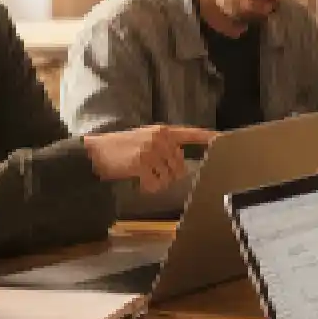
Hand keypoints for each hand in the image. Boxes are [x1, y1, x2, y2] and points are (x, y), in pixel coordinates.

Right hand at [83, 124, 215, 193]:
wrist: (95, 152)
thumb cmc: (119, 149)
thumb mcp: (143, 140)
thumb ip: (163, 148)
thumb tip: (179, 167)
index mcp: (162, 131)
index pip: (189, 134)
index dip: (206, 138)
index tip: (222, 139)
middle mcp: (160, 138)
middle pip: (180, 166)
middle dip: (168, 175)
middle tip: (149, 173)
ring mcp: (151, 150)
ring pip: (169, 177)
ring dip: (157, 182)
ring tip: (141, 176)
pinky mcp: (142, 163)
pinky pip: (155, 184)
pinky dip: (147, 187)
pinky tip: (138, 182)